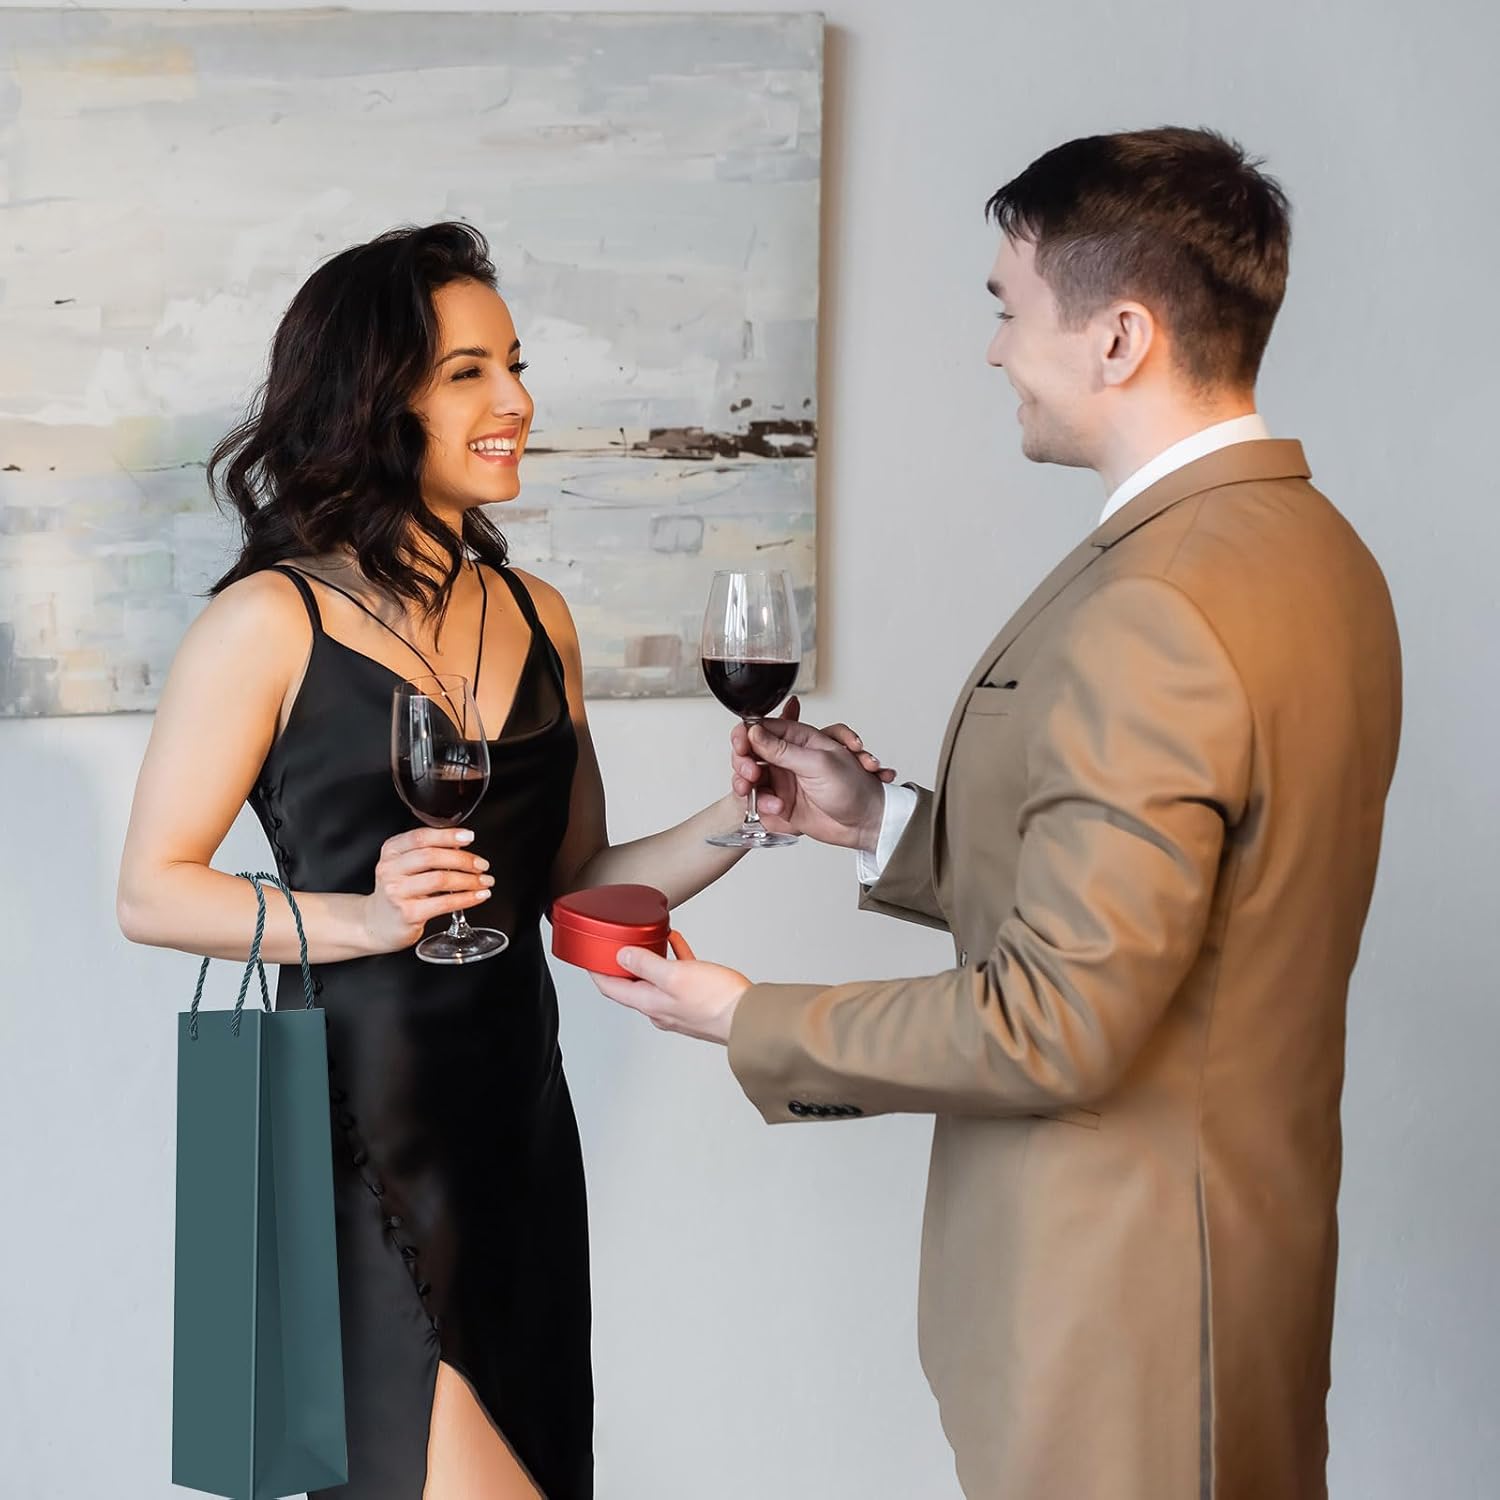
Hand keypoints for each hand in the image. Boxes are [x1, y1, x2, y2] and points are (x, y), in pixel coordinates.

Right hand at [361, 827, 494, 953]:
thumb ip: (428, 851)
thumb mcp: (404, 865)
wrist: (378, 924)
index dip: (447, 835)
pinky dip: (466, 898)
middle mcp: (390, 869)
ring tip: (485, 881)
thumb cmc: (398, 891)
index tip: (469, 837)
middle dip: (463, 859)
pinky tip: (478, 896)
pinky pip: (444, 903)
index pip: (420, 837)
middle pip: (432, 857)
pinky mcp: (408, 913)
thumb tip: (460, 843)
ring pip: (440, 879)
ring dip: (469, 880)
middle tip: (482, 865)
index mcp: (391, 851)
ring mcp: (397, 892)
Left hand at [591, 948, 750, 1044]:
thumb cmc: (715, 1001)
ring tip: (649, 939)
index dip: (597, 971)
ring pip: (656, 980)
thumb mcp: (674, 975)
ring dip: (650, 960)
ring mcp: (679, 1007)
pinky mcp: (697, 1002)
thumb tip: (621, 957)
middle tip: (617, 945)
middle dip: (622, 965)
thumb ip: (646, 964)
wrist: (748, 1017)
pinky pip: (679, 977)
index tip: (590, 957)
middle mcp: (661, 1009)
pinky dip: (674, 959)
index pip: (611, 989)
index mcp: (649, 1003)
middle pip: (631, 986)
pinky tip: (678, 945)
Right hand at [729, 698, 892, 849]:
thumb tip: (755, 733)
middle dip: (744, 761)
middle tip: (750, 772)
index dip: (747, 735)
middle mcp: (788, 758)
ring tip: (756, 790)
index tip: (741, 745)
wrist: (864, 824)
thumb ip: (783, 749)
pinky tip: (775, 807)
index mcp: (800, 740)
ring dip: (747, 783)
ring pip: (751, 777)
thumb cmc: (855, 789)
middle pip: (751, 752)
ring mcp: (783, 780)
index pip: (763, 728)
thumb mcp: (818, 763)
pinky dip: (760, 803)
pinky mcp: (781, 802)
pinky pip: (758, 800)